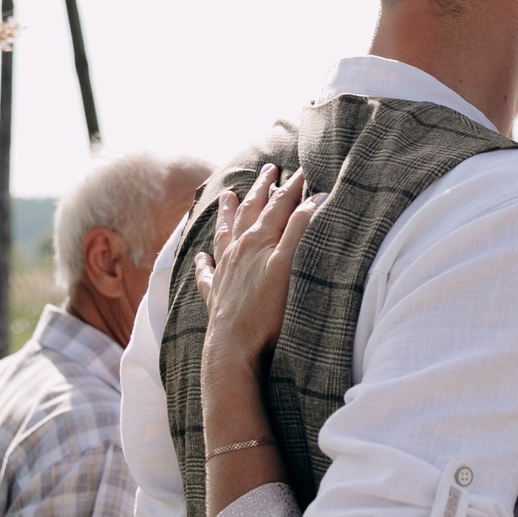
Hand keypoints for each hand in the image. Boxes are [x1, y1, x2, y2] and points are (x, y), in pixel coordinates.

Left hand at [192, 165, 320, 386]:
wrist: (234, 347)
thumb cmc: (267, 309)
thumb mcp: (290, 264)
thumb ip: (301, 230)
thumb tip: (316, 198)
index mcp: (258, 240)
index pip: (278, 205)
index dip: (292, 186)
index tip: (303, 169)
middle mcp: (238, 250)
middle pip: (250, 211)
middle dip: (260, 189)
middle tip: (267, 169)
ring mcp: (224, 271)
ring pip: (224, 233)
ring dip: (228, 213)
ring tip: (227, 196)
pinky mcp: (215, 294)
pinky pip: (206, 272)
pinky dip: (204, 261)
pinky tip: (201, 255)